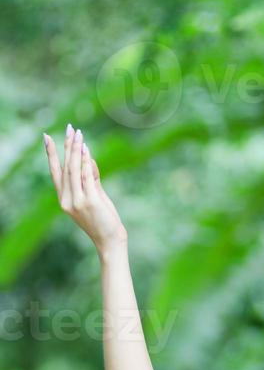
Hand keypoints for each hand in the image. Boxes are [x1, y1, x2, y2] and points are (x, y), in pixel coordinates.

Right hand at [43, 124, 127, 250]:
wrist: (109, 241)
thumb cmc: (103, 220)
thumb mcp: (95, 197)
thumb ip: (91, 179)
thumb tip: (88, 158)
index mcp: (64, 200)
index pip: (55, 173)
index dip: (51, 154)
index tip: (47, 137)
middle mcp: (67, 200)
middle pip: (65, 167)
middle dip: (67, 146)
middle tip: (70, 128)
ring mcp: (77, 201)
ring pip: (74, 170)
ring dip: (76, 150)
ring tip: (78, 134)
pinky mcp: (90, 201)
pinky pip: (86, 177)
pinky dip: (85, 162)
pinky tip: (86, 150)